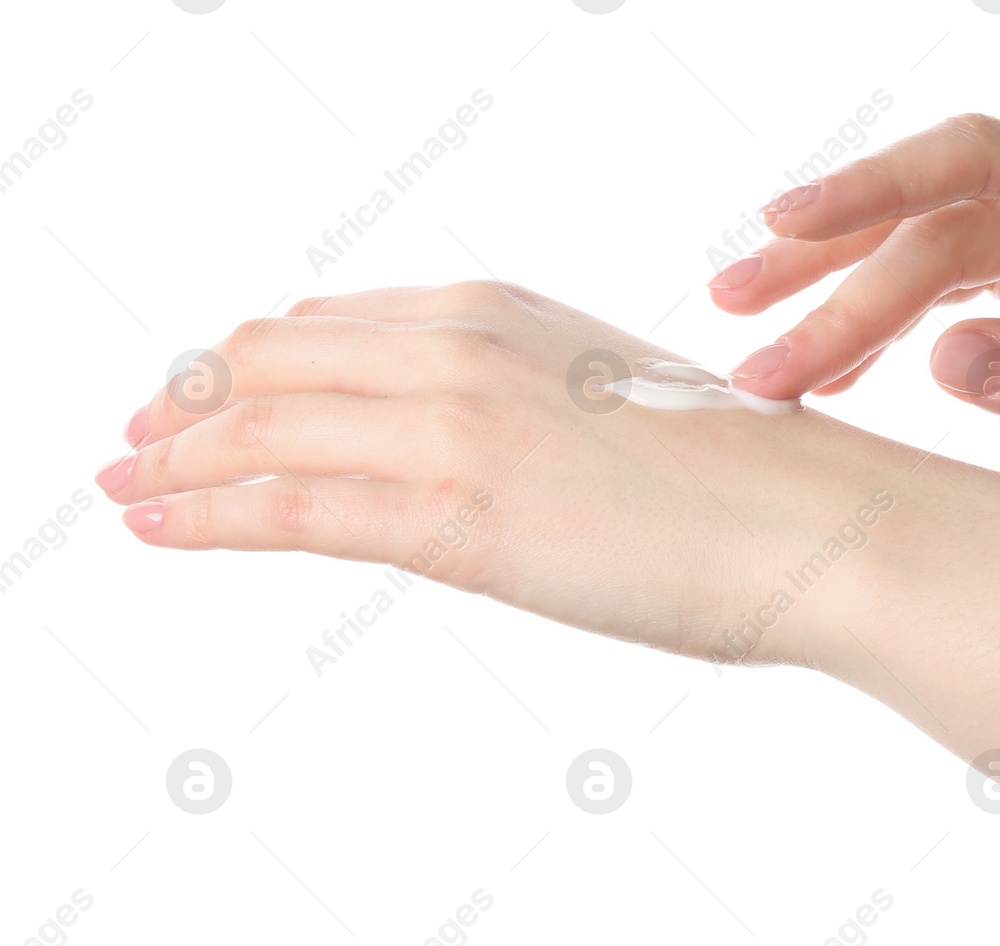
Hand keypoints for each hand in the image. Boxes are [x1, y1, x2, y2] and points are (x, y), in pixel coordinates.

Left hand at [95, 282, 895, 665]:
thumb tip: (489, 456)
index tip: (207, 394)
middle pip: (266, 361)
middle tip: (136, 439)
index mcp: (500, 311)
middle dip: (185, 402)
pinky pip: (288, 506)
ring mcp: (450, 424)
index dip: (247, 361)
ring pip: (257, 426)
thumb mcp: (616, 411)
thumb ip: (532, 413)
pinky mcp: (452, 513)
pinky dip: (205, 511)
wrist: (819, 524)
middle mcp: (457, 346)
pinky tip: (155, 522)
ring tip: (125, 484)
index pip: (328, 325)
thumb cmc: (743, 484)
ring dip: (173, 457)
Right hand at [710, 114, 999, 531]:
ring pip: (925, 244)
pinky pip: (944, 282)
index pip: (983, 159)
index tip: (781, 223)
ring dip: (839, 295)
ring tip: (755, 349)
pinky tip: (831, 366)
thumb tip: (950, 359)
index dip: (874, 185)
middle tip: (735, 324)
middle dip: (830, 269)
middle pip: (933, 211)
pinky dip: (883, 324)